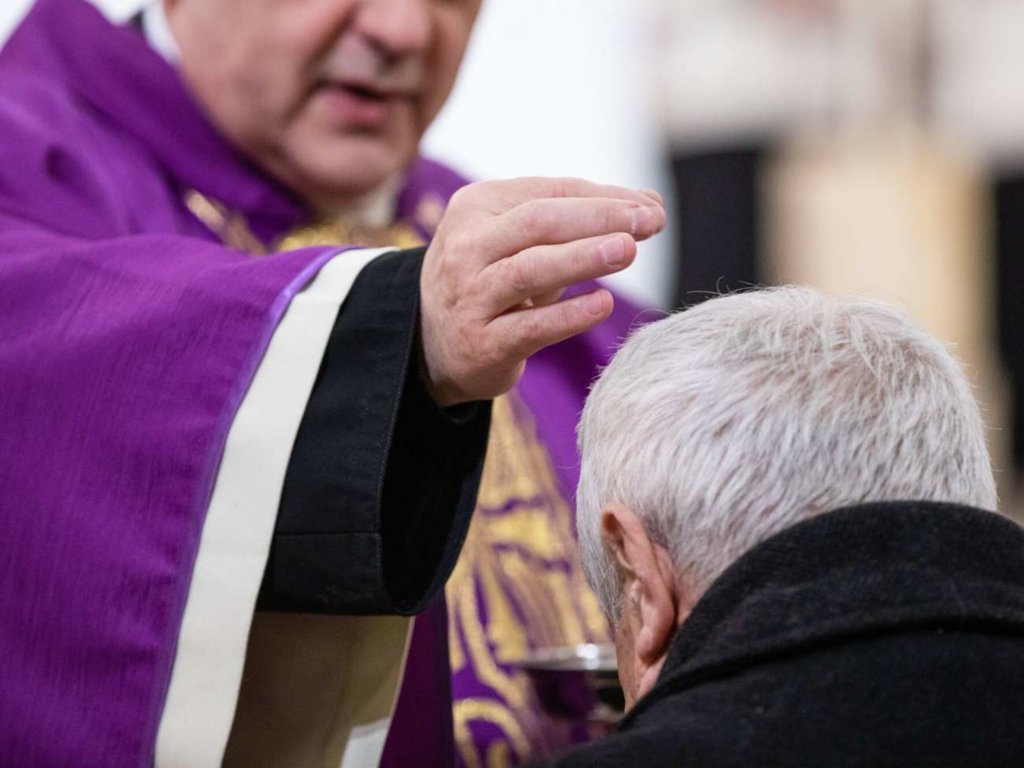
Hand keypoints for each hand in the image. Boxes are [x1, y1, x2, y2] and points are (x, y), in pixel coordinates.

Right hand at [419, 177, 664, 405]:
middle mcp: (467, 248)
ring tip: (628, 250)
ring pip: (529, 270)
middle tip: (648, 222)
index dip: (604, 198)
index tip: (650, 207)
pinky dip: (569, 315)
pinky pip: (530, 326)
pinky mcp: (482, 343)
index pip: (549, 194)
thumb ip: (577, 221)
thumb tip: (650, 205)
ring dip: (582, 258)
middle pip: (538, 222)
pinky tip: (603, 303)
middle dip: (598, 218)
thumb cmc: (491, 279)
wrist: (432, 343)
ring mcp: (470, 296)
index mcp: (476, 208)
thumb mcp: (518, 240)